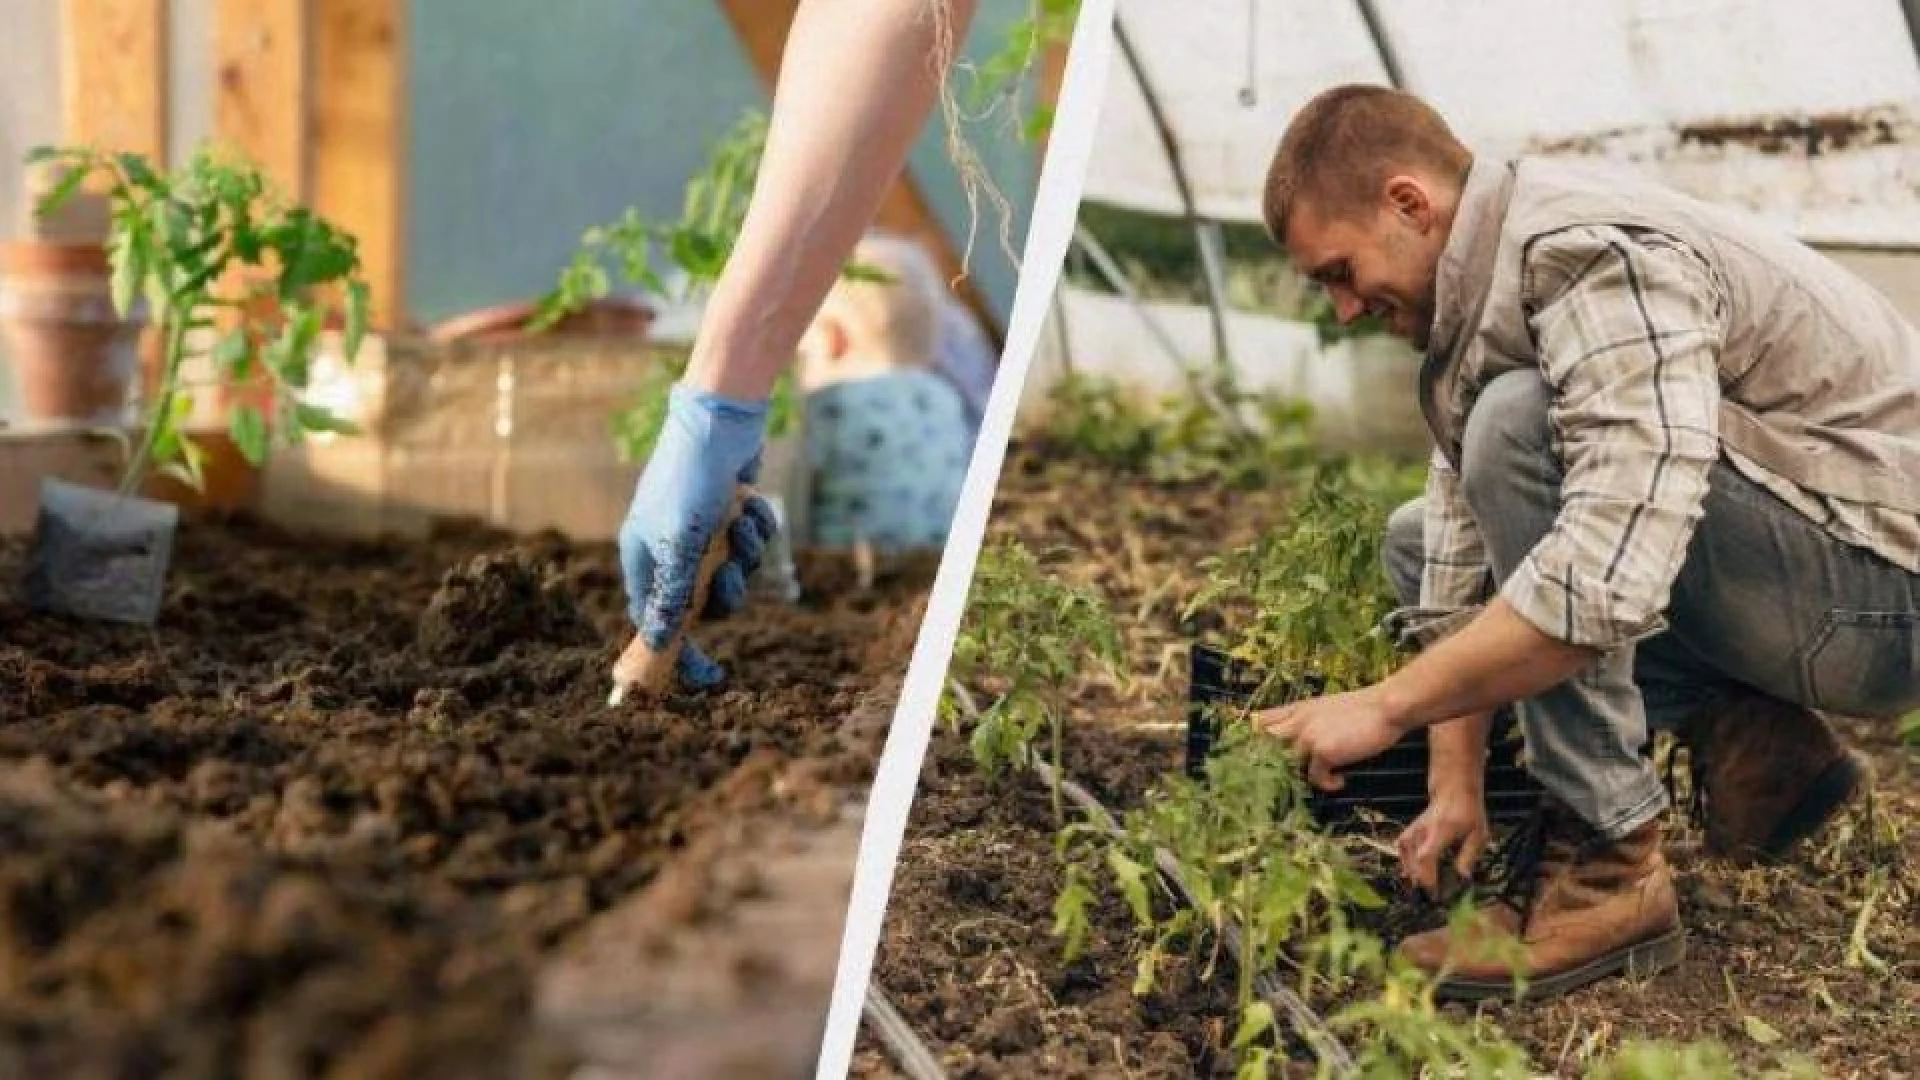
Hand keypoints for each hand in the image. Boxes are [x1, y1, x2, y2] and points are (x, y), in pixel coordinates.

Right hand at [618, 385, 780, 689]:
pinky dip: (757, 527)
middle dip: (725, 588)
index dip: (678, 648)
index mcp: (643, 555)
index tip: (710, 676)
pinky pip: (752, 542)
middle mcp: (669, 545)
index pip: (654, 619)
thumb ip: (672, 595)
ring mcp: (703, 528)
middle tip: (731, 568)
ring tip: (739, 520)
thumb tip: (658, 642)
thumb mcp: (681, 543)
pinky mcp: (732, 512)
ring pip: (735, 571)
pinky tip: (750, 502)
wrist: (723, 417)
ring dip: (745, 552)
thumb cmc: (692, 478)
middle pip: (703, 600)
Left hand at [1254, 686, 1407, 791]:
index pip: (1261, 721)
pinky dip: (1329, 784)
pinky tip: (1342, 781)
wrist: (1388, 706)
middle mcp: (1298, 721)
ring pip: (1288, 764)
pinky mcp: (1324, 752)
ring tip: (1319, 780)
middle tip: (1283, 779)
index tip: (1260, 756)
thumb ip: (1311, 720)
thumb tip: (1304, 741)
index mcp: (1299, 709)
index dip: (1255, 739)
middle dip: (1268, 761)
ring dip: (1301, 775)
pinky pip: (1315, 778)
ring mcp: (1309, 736)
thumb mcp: (1329, 707)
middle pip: (1264, 743)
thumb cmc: (1365, 708)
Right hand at [1397, 781, 1489, 896]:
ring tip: (1425, 887)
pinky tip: (1414, 873)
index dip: (1427, 876)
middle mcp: (1423, 831)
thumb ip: (1469, 856)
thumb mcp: (1478, 835)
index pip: (1427, 856)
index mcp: (1441, 830)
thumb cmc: (1468, 814)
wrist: (1453, 792)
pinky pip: (1402, 850)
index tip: (1435, 893)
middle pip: (1414, 861)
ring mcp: (1413, 830)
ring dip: (1414, 874)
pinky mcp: (1409, 831)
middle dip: (1422, 882)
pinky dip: (1406, 863)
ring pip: (1406, 857)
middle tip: (1433, 898)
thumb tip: (1462, 878)